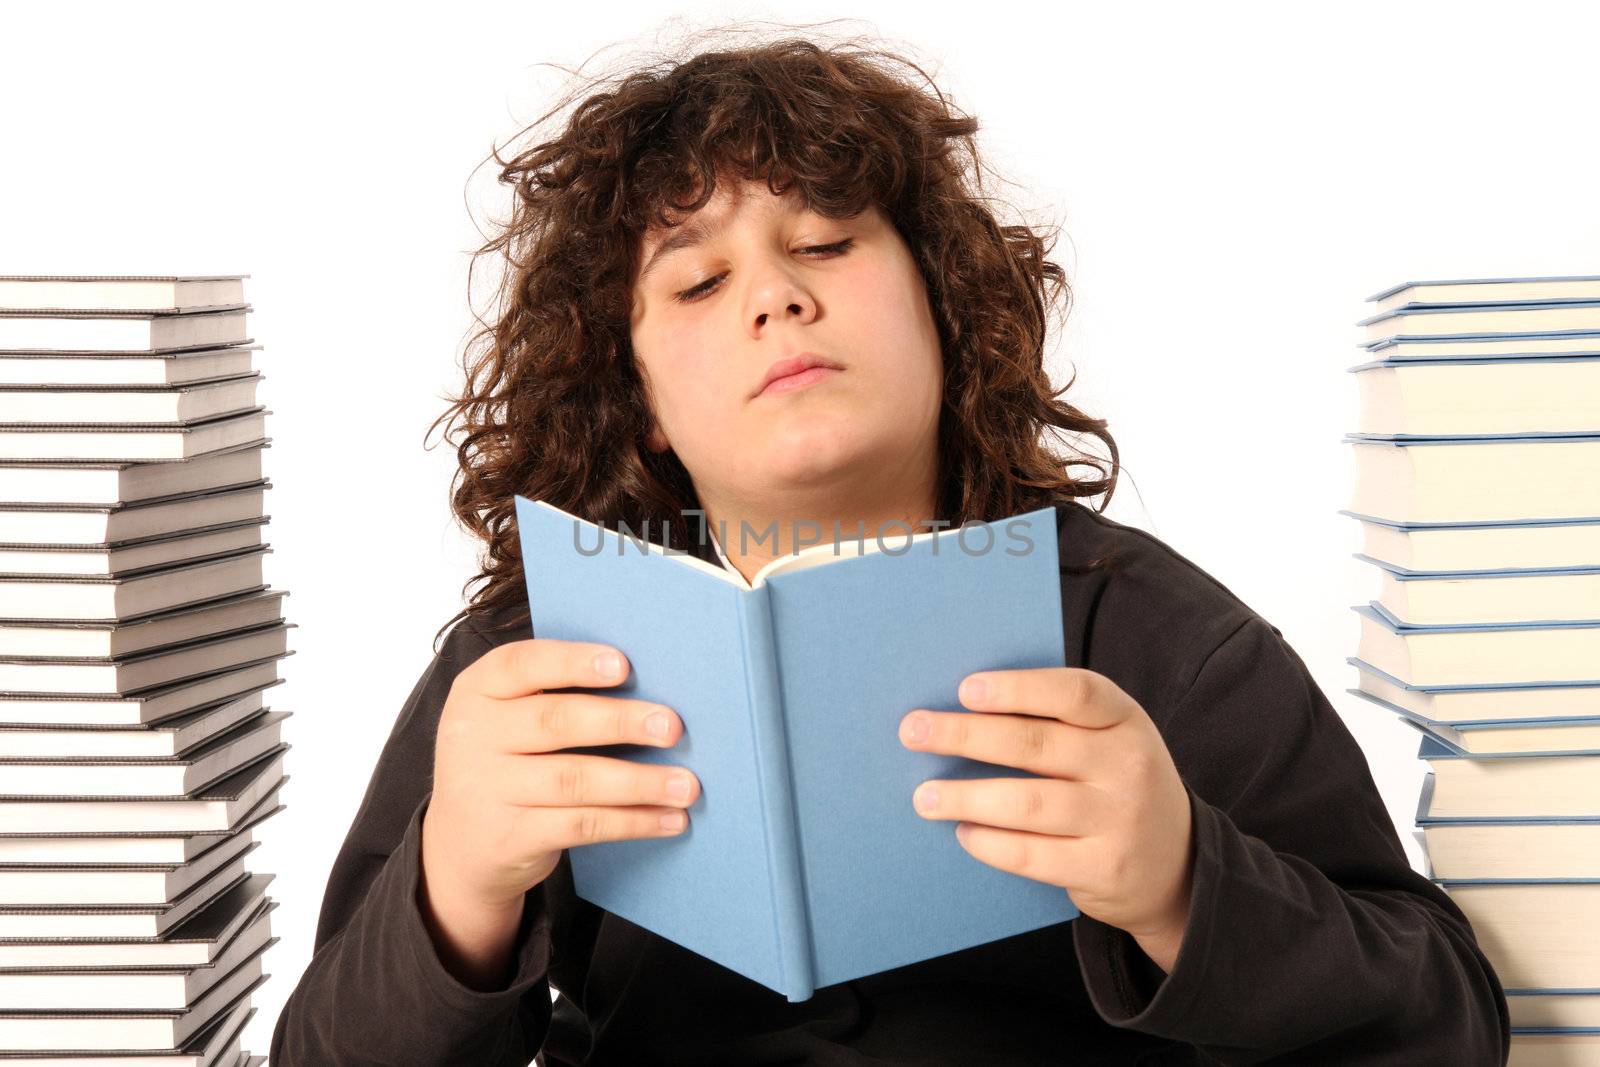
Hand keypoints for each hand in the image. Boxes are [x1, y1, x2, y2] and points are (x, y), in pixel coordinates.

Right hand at [418, 638, 698, 986]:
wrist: (459, 846)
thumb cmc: (508, 761)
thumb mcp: (509, 718)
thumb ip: (556, 695)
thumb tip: (653, 684)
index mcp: (478, 689)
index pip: (522, 664)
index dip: (574, 662)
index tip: (624, 665)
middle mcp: (474, 736)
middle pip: (555, 722)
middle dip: (621, 722)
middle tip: (673, 727)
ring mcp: (487, 790)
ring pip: (575, 780)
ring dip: (639, 782)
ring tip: (686, 784)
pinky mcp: (509, 838)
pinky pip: (581, 825)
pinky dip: (632, 821)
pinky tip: (669, 819)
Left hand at [898, 668, 1194, 972]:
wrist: (1179, 865)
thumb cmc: (1115, 784)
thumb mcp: (1108, 741)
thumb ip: (1054, 723)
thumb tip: (960, 708)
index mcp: (1126, 720)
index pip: (1075, 693)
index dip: (1018, 689)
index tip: (964, 689)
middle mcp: (1128, 766)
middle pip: (1035, 745)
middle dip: (965, 736)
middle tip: (913, 732)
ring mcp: (1119, 821)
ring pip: (1027, 803)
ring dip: (965, 797)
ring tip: (924, 796)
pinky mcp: (1104, 869)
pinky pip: (1032, 855)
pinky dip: (990, 843)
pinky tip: (964, 832)